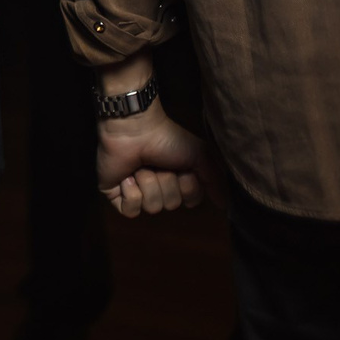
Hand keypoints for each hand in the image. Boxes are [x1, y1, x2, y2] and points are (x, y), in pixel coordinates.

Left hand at [96, 103, 219, 217]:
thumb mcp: (200, 156)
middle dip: (166, 182)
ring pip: (152, 207)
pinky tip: (128, 176)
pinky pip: (130, 211)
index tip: (181, 167)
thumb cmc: (167, 138)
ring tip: (141, 165)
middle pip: (170, 205)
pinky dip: (131, 193)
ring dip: (149, 183)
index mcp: (176, 180)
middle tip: (157, 163)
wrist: (135, 128)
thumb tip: (224, 206)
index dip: (187, 186)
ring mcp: (135, 190)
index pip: (189, 201)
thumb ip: (215, 181)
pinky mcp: (115, 193)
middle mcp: (157, 187)